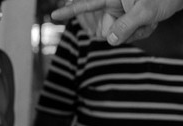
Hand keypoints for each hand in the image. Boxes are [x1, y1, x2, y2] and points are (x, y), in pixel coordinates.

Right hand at [51, 0, 180, 43]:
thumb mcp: (146, 11)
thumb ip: (124, 27)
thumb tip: (109, 40)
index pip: (88, 3)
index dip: (71, 10)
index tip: (54, 16)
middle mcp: (117, 3)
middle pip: (107, 27)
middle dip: (123, 32)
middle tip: (142, 26)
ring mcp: (124, 11)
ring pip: (119, 33)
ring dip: (136, 33)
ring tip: (151, 23)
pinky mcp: (131, 18)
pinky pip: (127, 34)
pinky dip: (140, 33)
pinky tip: (151, 25)